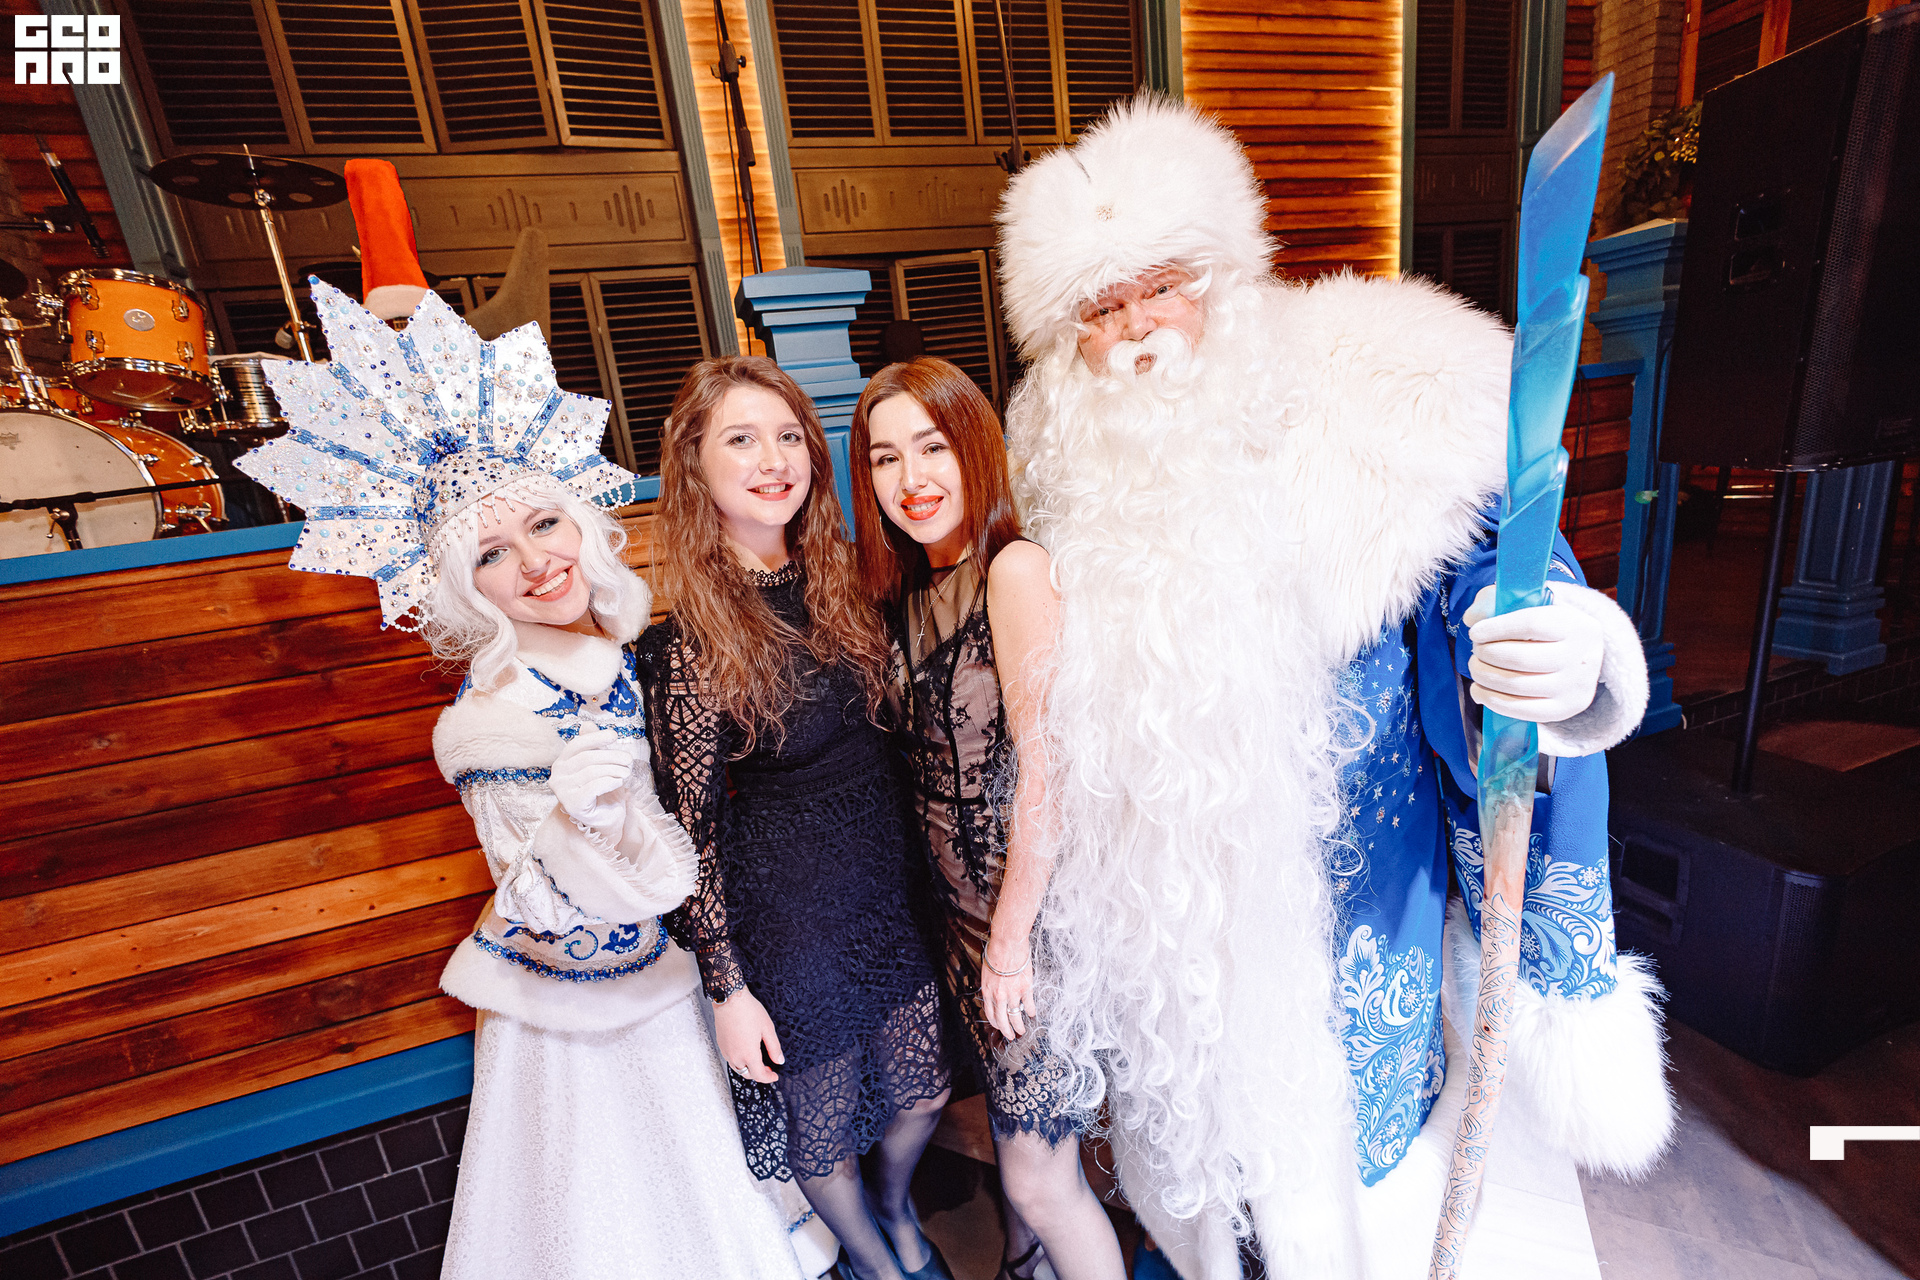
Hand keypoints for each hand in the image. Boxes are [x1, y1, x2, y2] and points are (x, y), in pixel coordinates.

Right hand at [548, 728, 631, 827]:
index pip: (577, 744)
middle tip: (628, 759)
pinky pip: (594, 787)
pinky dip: (610, 781)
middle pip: (586, 758)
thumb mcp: (598, 765)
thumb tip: (588, 724)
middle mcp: (558, 776)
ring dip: (614, 769)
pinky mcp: (573, 804)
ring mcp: (563, 791)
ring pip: (592, 772)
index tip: (614, 736)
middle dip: (611, 756)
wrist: (603, 819)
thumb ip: (592, 746)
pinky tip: (619, 782)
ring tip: (626, 772)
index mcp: (562, 762)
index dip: (596, 738)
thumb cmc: (601, 791)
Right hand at [713, 988, 783, 1083]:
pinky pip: (731, 1059)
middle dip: (759, 1074)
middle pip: (747, 1074)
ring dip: (748, 1068)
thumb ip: (774, 1048)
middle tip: (768, 1068)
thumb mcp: (767, 1029)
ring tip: (757, 1060)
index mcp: (749, 1054)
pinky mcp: (721, 1045)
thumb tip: (779, 1060)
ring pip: (738, 1068)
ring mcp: (726, 1051)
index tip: (775, 1076)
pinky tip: (746, 1052)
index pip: (759, 1075)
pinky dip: (740, 1061)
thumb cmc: (748, 1011)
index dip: (769, 1078)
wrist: (729, 999)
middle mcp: (735, 1056)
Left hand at [981, 932, 1035, 1040]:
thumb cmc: (996, 953)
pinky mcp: (1025, 989)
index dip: (995, 1023)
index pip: (990, 1013)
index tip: (998, 1027)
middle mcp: (998, 996)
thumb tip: (994, 991)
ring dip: (1019, 1026)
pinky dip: (1031, 1011)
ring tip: (1022, 1031)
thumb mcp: (986, 971)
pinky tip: (1032, 1014)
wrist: (1007, 944)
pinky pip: (1028, 1005)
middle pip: (1002, 1020)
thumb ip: (990, 984)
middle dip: (1006, 1031)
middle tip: (1011, 1036)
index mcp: (987, 991)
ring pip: (1015, 1017)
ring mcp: (1012, 994)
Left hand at [1463, 585, 1604, 724]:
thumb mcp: (1529, 602)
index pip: (1531, 625)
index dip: (1497, 629)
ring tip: (1476, 667)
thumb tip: (1473, 617)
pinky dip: (1493, 701)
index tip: (1476, 632)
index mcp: (1575, 624)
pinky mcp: (1564, 709)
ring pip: (1517, 685)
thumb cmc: (1547, 627)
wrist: (1581, 654)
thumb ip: (1497, 600)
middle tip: (1476, 650)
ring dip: (1485, 677)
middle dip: (1487, 654)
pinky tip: (1480, 691)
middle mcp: (1581, 657)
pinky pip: (1522, 710)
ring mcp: (1574, 687)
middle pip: (1521, 658)